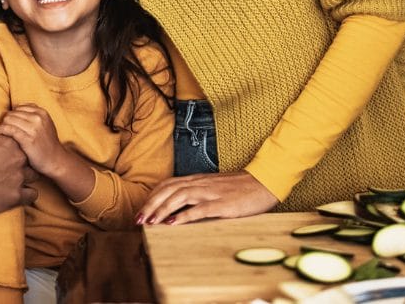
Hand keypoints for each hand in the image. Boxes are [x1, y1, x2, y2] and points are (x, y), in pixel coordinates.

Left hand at [0, 104, 66, 175]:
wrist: (55, 160)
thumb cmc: (47, 142)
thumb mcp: (46, 123)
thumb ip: (34, 114)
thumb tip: (16, 107)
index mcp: (42, 112)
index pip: (20, 107)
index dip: (12, 114)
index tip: (9, 121)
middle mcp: (38, 118)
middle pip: (13, 113)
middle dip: (6, 119)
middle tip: (3, 126)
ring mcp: (33, 129)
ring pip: (9, 119)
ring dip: (2, 124)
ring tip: (0, 129)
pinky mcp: (27, 139)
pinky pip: (9, 129)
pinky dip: (1, 129)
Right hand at [0, 123, 37, 215]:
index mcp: (8, 141)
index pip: (21, 141)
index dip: (15, 147)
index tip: (7, 153)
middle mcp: (17, 158)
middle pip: (30, 158)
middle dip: (22, 162)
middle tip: (11, 167)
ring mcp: (18, 177)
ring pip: (33, 175)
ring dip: (26, 178)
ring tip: (16, 181)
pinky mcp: (15, 196)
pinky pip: (32, 195)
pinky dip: (27, 195)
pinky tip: (20, 194)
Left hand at [135, 171, 278, 225]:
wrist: (265, 181)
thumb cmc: (241, 187)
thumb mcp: (216, 187)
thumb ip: (200, 193)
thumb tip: (182, 207)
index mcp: (198, 180)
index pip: (168, 184)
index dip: (152, 196)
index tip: (142, 210)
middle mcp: (201, 184)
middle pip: (168, 190)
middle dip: (150, 205)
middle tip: (138, 220)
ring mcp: (211, 193)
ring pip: (179, 198)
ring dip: (161, 210)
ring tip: (150, 223)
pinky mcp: (222, 204)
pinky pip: (199, 209)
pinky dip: (183, 216)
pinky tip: (173, 224)